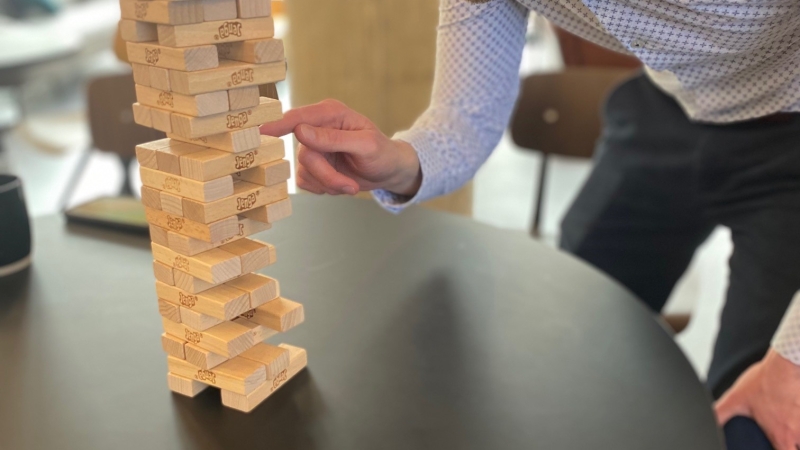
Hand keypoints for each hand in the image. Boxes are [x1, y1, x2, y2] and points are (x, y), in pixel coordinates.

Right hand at [260, 99, 421, 195]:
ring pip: (304, 171)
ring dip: (329, 184)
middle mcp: (317, 128)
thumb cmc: (383, 153)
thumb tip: (301, 131)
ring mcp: (313, 148)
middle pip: (304, 154)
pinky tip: (339, 184)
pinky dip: (323, 188)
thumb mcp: (365, 144)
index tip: (260, 131)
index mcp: (330, 113)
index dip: (277, 125)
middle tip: (350, 187)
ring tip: (350, 185)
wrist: (389, 171)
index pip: (298, 118)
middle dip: (327, 175)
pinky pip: (305, 182)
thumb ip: (333, 138)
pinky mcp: (312, 166)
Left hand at [715, 349, 799, 449]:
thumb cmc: (763, 381)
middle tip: (783, 441)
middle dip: (792, 446)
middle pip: (798, 449)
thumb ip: (721, 413)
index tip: (772, 448)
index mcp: (780, 435)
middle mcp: (797, 432)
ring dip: (797, 435)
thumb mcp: (736, 398)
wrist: (786, 363)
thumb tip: (708, 422)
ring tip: (789, 431)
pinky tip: (794, 415)